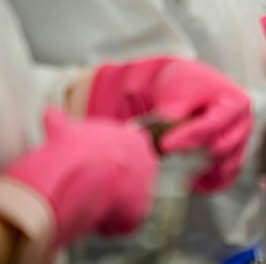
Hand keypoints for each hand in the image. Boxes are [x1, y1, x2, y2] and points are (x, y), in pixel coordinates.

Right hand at [2, 109, 157, 248]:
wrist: (83, 173)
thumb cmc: (72, 150)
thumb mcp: (65, 130)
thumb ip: (60, 124)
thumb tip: (48, 113)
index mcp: (134, 139)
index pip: (128, 147)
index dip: (108, 160)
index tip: (93, 167)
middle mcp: (147, 159)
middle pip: (129, 174)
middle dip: (112, 181)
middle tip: (89, 187)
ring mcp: (147, 184)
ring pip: (126, 198)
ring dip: (109, 202)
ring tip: (88, 202)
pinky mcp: (140, 210)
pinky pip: (124, 221)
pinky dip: (109, 223)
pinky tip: (94, 218)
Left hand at [85, 56, 251, 192]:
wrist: (189, 89)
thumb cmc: (187, 86)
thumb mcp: (178, 92)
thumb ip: (173, 115)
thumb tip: (164, 143)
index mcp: (237, 103)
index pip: (213, 125)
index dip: (189, 136)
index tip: (165, 145)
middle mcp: (244, 124)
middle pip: (222, 148)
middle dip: (194, 155)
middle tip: (168, 158)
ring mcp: (240, 142)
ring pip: (226, 167)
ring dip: (202, 173)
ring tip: (177, 175)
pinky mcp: (232, 157)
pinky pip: (226, 178)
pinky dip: (210, 184)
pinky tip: (190, 185)